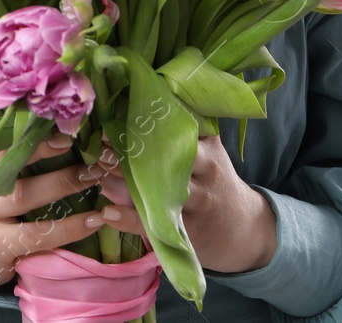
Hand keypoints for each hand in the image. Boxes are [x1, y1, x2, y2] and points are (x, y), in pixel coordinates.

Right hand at [0, 91, 111, 291]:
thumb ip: (20, 143)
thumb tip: (68, 109)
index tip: (18, 86)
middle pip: (1, 152)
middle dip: (39, 142)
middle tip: (74, 136)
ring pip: (20, 193)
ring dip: (62, 182)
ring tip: (94, 174)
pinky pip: (33, 234)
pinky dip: (68, 227)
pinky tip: (94, 219)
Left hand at [89, 129, 276, 273]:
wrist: (243, 228)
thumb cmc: (214, 181)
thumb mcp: (208, 152)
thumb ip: (181, 132)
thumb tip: (130, 111)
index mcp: (207, 147)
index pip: (177, 128)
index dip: (144, 122)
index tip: (115, 116)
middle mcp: (204, 171)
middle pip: (167, 157)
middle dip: (133, 150)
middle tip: (102, 144)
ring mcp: (196, 202)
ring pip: (157, 189)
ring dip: (123, 181)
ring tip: (98, 172)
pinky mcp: (187, 230)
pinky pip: (153, 224)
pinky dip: (128, 219)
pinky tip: (107, 213)